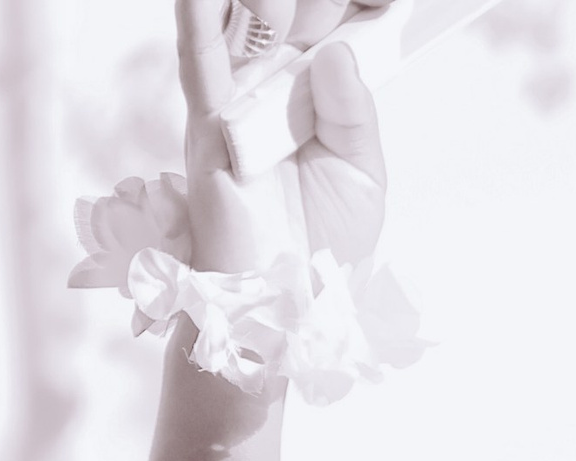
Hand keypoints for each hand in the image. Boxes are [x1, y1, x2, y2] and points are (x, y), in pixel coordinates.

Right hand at [181, 0, 385, 271]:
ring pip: (241, 24)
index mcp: (316, 97)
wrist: (281, 315)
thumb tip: (337, 54)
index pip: (328, 26)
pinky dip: (198, 25)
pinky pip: (200, 64)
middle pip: (286, 14)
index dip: (345, 8)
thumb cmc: (320, 257)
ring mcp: (237, 104)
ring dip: (258, 2)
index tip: (377, 2)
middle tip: (329, 9)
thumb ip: (355, 113)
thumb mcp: (362, 177)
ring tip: (275, 0)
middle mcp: (274, 90)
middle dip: (309, 4)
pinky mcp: (207, 128)